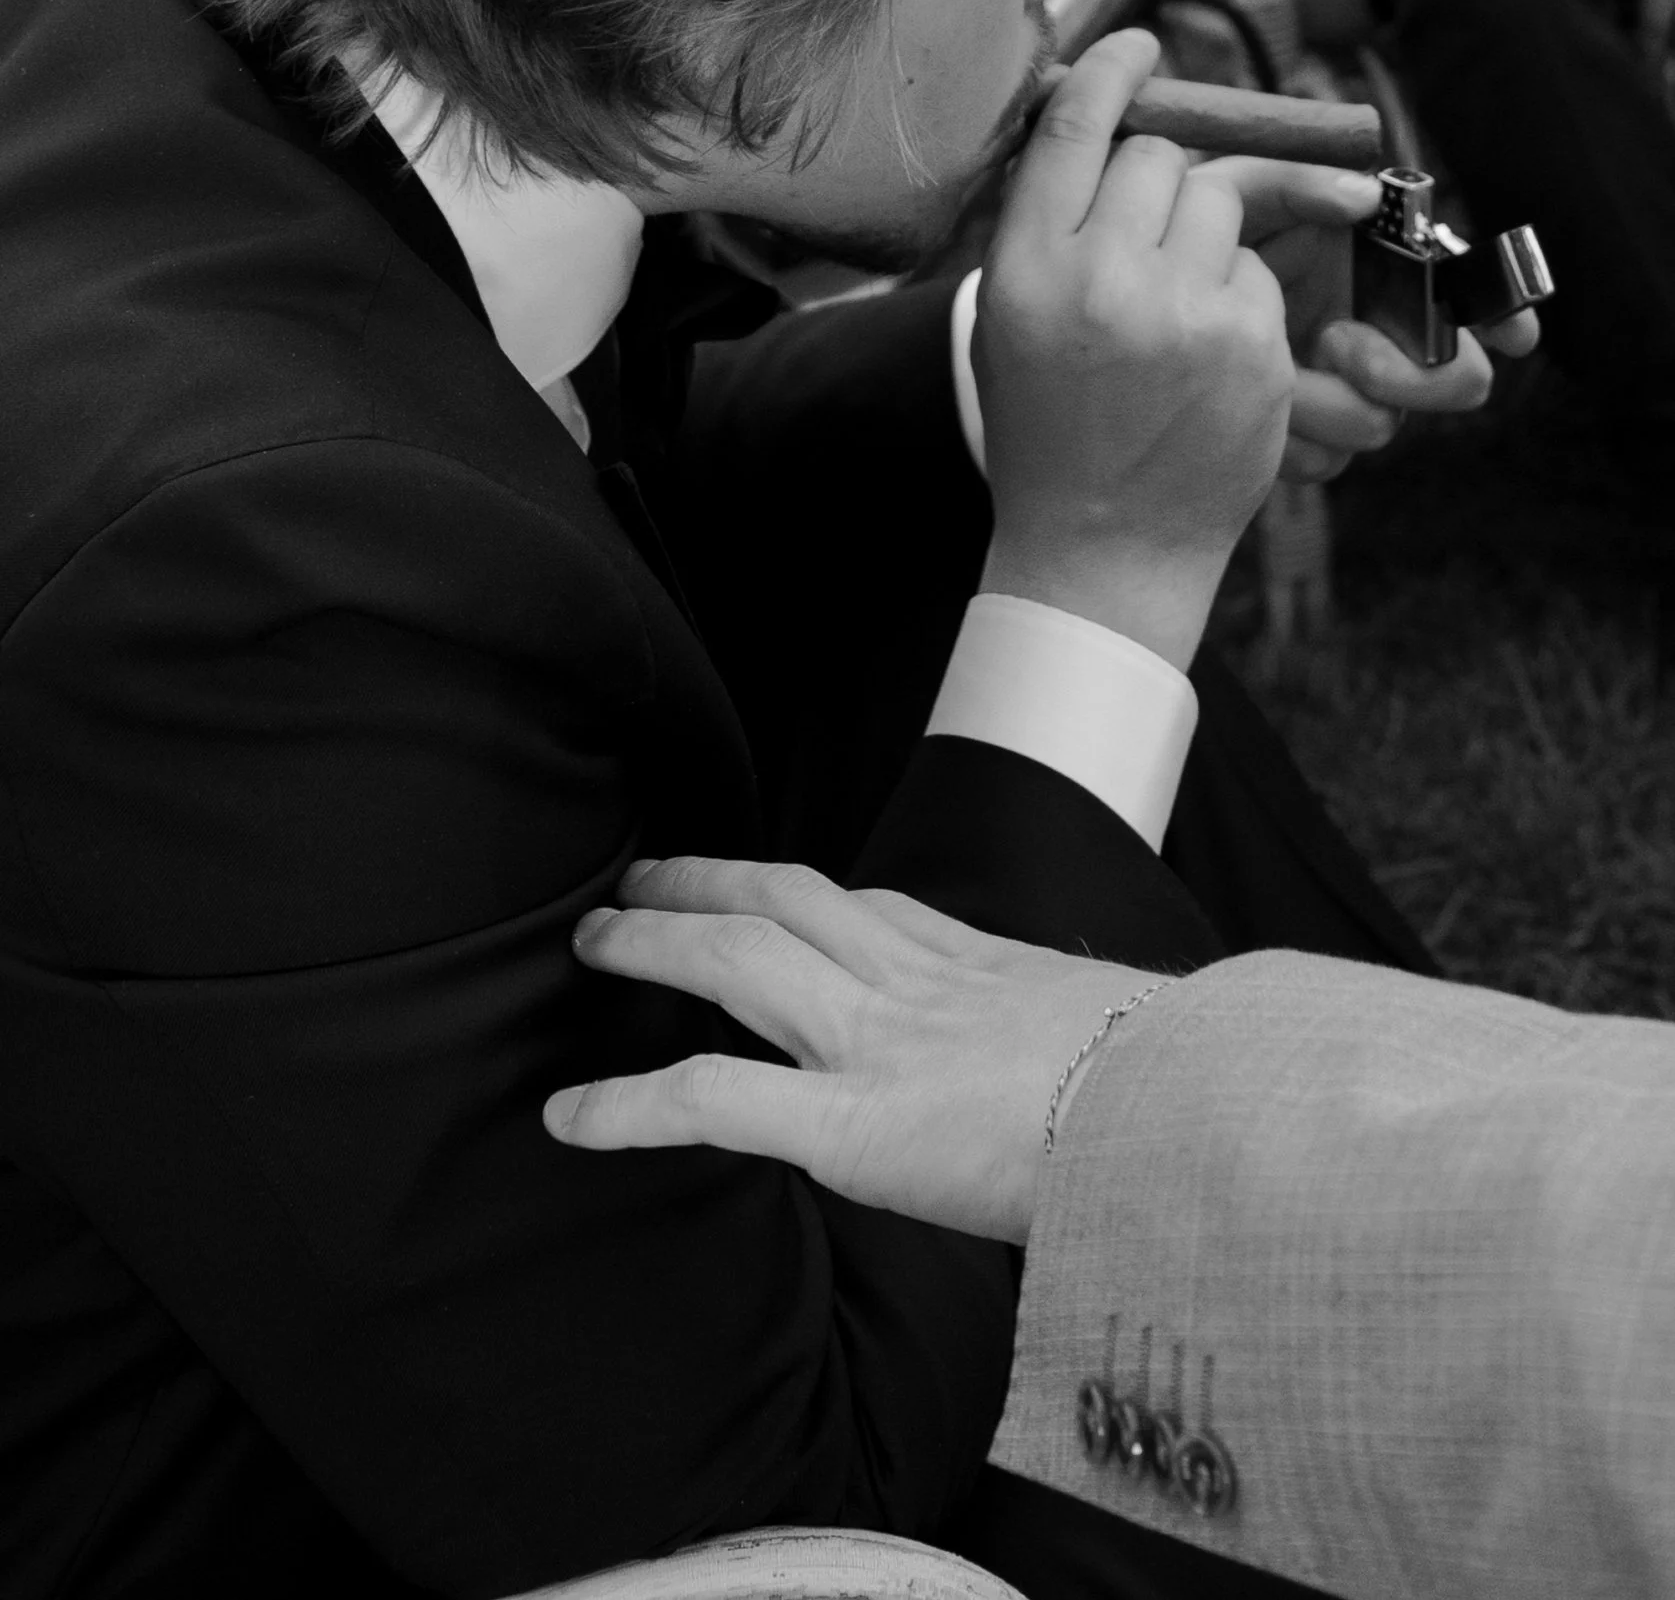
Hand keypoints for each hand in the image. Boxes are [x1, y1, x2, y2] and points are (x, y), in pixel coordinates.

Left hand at [542, 856, 1144, 1243]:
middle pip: (785, 897)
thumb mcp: (1129, 1040)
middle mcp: (919, 982)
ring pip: (736, 959)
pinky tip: (569, 1117)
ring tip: (593, 941)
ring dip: (656, 940)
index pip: (875, 909)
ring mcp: (879, 1043)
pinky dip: (629, 1104)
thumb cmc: (1185, 1095)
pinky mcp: (852, 1124)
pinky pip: (712, 1099)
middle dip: (704, 882)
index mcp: (985, 965)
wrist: (1200, 1121)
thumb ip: (1082, 1046)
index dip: (799, 894)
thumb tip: (1108, 1081)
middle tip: (638, 881)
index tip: (761, 890)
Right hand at [975, 31, 1292, 666]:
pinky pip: (1259, 272)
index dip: (1115, 70)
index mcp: (1026, 268)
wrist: (1102, 550)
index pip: (1077, 125)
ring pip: (1224, 201)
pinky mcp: (1252, 346)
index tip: (1139, 45)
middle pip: (1159, 157)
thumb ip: (1046, 226)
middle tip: (1150, 227)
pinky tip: (1203, 356)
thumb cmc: (1049, 430)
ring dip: (1209, 233)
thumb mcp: (1011, 322)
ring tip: (1174, 302)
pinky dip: (1239, 296)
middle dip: (1163, 177)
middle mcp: (1102, 277)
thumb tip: (1106, 119)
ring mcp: (1185, 311)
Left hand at [1204, 159, 1540, 482]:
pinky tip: (1247, 410)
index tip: (1516, 334)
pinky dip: (1288, 439)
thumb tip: (1362, 197)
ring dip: (1325, 401)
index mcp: (1379, 276)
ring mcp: (1341, 395)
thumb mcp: (1235, 196)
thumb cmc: (1185, 242)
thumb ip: (1293, 182)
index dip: (1507, 315)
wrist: (1129, 312)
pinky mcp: (1303, 443)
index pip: (1472, 297)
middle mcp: (1374, 337)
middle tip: (1338, 344)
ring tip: (1272, 371)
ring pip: (1381, 425)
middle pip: (1455, 379)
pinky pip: (1326, 462)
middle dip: (1412, 374)